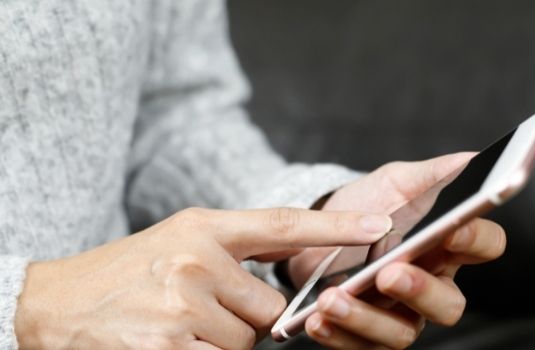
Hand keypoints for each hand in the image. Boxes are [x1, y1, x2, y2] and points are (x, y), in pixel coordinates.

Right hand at [14, 207, 391, 349]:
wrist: (55, 304)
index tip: (380, 226)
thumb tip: (290, 271)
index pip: (282, 223)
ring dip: (221, 342)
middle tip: (202, 309)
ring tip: (178, 325)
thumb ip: (236, 251)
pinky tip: (171, 341)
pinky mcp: (168, 347)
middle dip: (248, 318)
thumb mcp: (181, 240)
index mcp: (203, 227)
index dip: (336, 225)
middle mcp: (196, 260)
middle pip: (268, 310)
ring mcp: (181, 305)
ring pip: (246, 342)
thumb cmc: (127, 272)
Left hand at [291, 154, 506, 348]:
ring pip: (403, 333)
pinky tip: (315, 319)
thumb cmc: (367, 205)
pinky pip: (359, 345)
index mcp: (447, 245)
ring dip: (367, 319)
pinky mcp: (366, 333)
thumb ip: (433, 174)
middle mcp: (430, 285)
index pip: (485, 245)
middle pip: (449, 305)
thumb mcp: (396, 182)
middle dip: (421, 292)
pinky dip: (338, 334)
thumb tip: (471, 158)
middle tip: (389, 273)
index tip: (452, 229)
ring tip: (333, 298)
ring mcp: (400, 313)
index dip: (476, 240)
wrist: (317, 228)